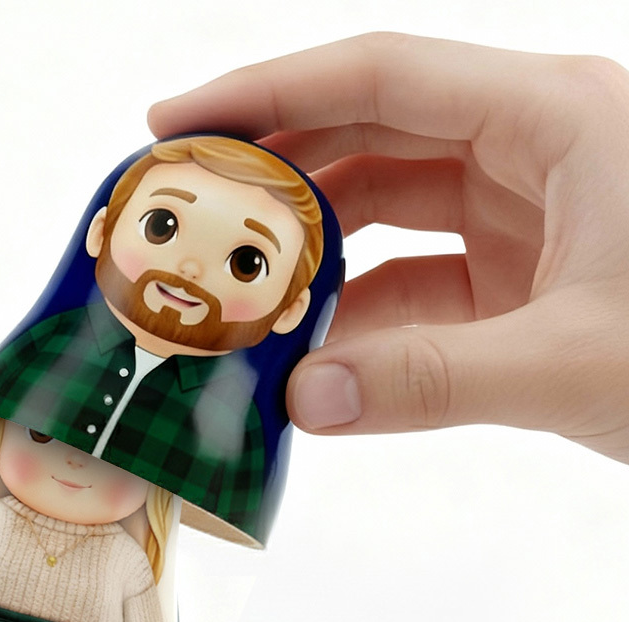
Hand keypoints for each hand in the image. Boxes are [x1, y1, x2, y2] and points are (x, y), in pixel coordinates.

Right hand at [149, 33, 628, 462]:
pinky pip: (418, 287)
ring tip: (238, 295)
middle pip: (372, 138)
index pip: (382, 76)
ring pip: (390, 216)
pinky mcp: (524, 285)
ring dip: (315, 257)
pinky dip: (362, 319)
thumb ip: (438, 381)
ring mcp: (528, 222)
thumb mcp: (583, 359)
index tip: (182, 125)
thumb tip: (304, 400)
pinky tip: (313, 355)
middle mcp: (535, 154)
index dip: (271, 92)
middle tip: (190, 214)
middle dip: (277, 174)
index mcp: (557, 120)